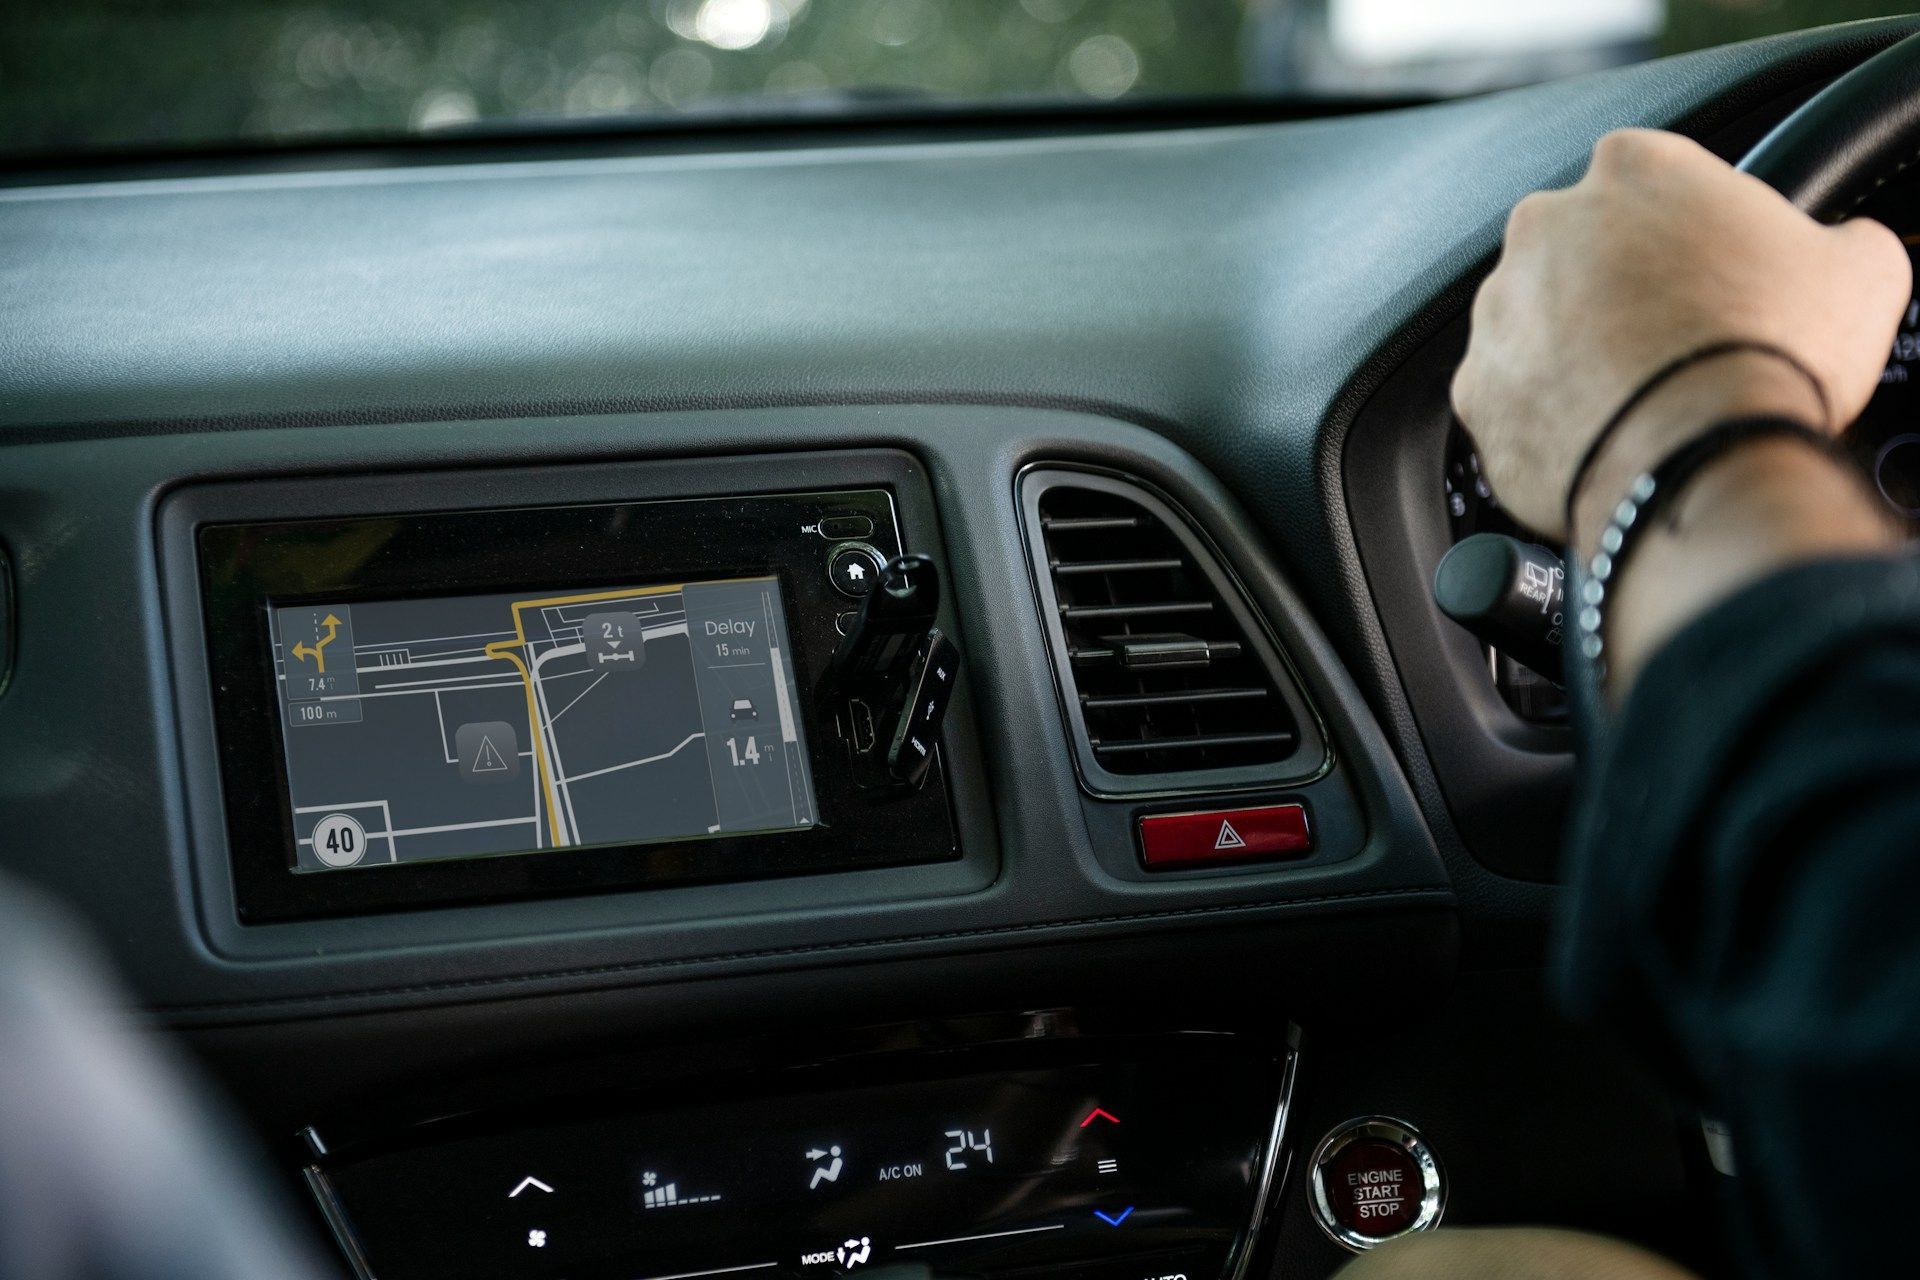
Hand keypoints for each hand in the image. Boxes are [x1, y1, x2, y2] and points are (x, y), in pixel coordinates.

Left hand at [1452, 128, 1909, 541]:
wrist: (1698, 460)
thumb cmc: (1771, 354)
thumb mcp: (1858, 269)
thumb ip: (1835, 238)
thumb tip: (1840, 249)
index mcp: (1634, 167)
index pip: (1655, 182)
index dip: (1691, 233)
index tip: (1715, 273)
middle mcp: (1546, 226)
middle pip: (1585, 250)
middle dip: (1621, 292)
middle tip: (1677, 341)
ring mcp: (1498, 309)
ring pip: (1538, 324)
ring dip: (1576, 354)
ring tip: (1640, 398)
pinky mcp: (1474, 388)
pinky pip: (1511, 398)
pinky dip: (1546, 418)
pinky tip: (1600, 436)